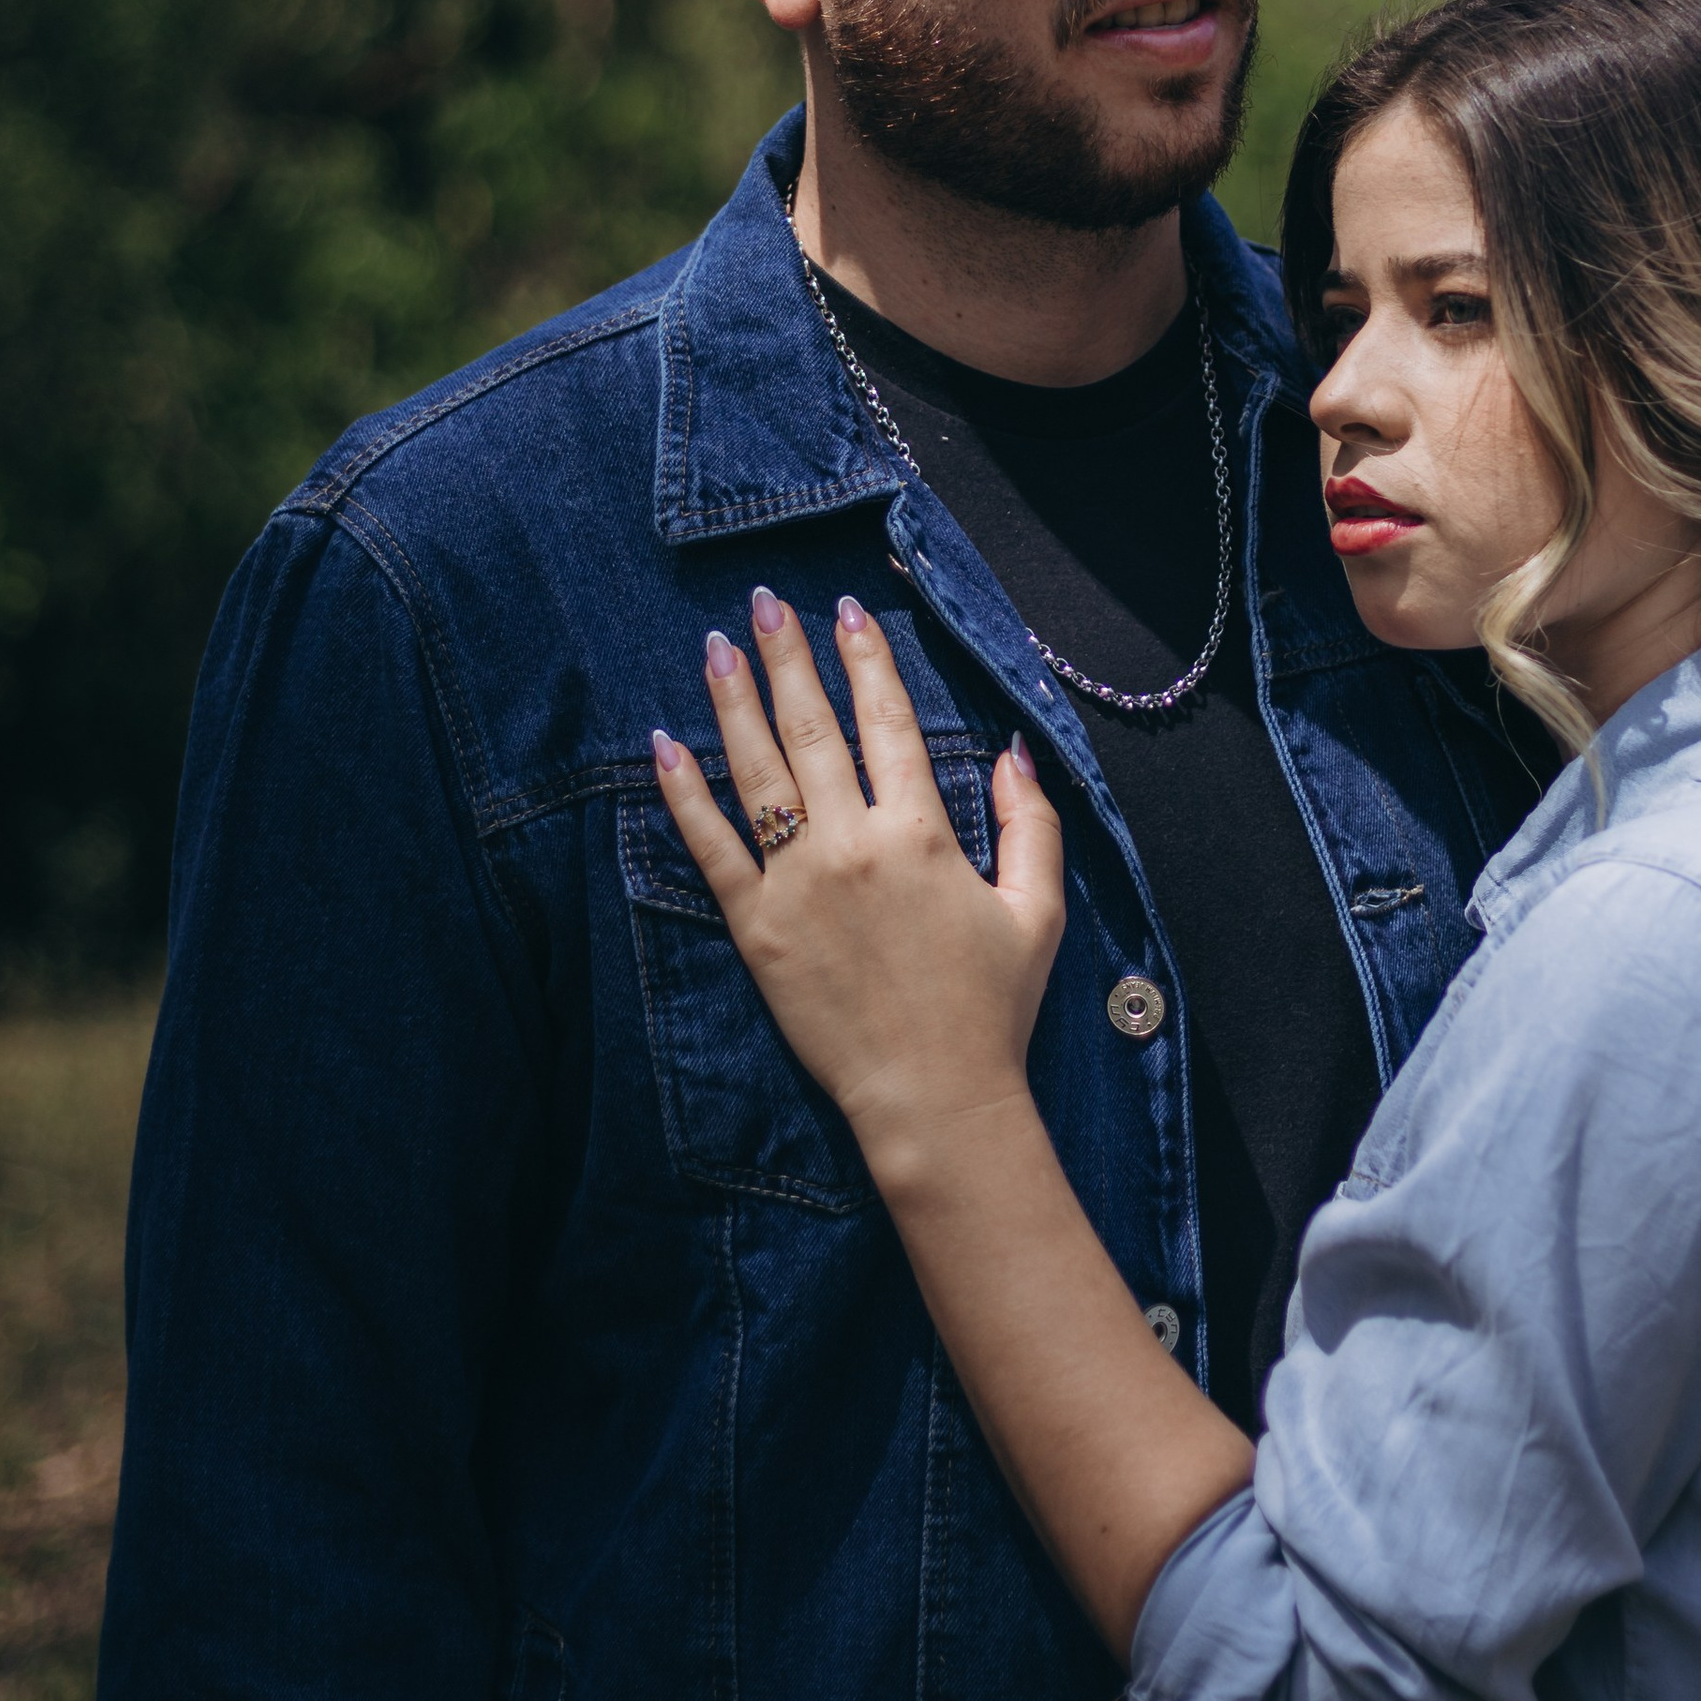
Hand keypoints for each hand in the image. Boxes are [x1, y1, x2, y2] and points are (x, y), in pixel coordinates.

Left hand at [651, 591, 1065, 1171]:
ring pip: (757, 772)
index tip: (848, 611)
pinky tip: (663, 745)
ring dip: (734, 702)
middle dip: (789, 657)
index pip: (890, 724)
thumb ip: (1032, 824)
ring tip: (717, 647)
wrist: (934, 1097)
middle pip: (813, 728)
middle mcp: (854, 845)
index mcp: (922, 834)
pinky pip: (710, 847)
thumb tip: (1014, 752)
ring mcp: (798, 885)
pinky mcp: (755, 928)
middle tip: (766, 604)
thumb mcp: (1037, 910)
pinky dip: (684, 793)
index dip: (867, 661)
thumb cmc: (991, 1007)